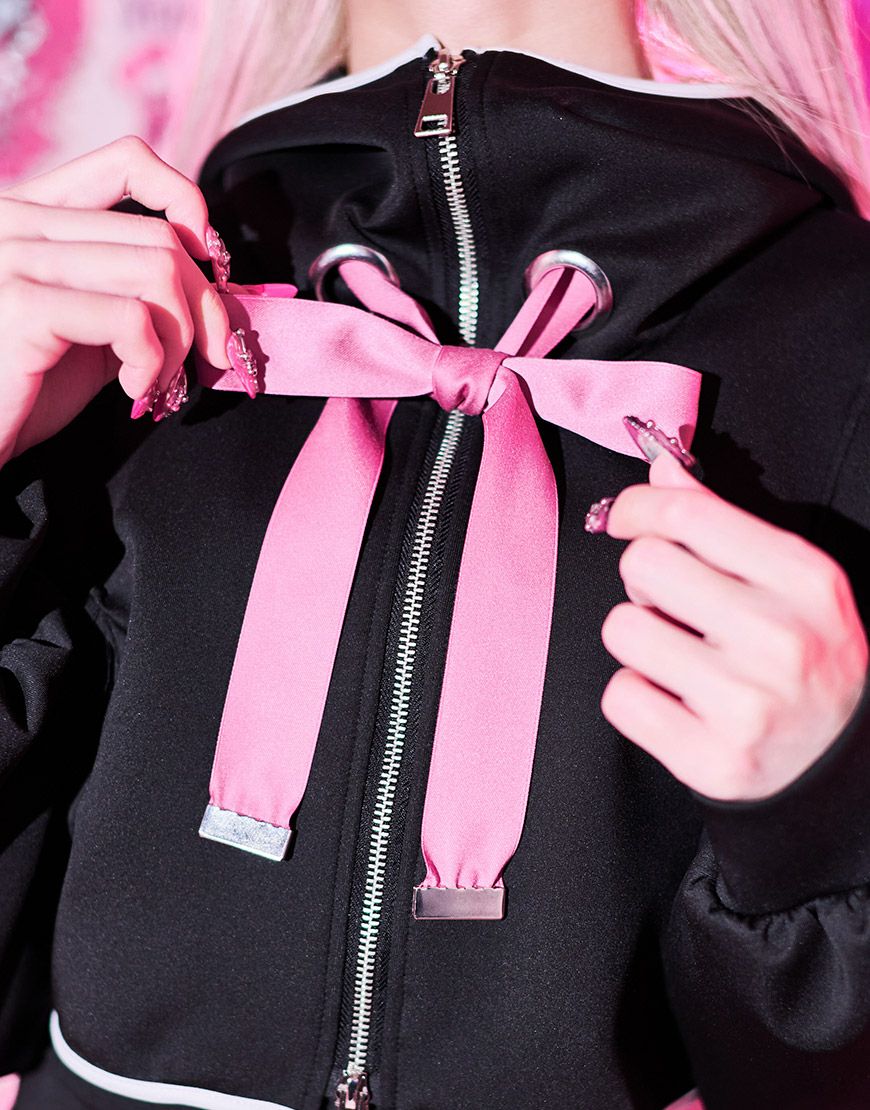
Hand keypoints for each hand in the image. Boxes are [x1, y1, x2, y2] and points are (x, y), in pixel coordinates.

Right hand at [0, 135, 231, 465]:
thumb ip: (135, 296)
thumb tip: (216, 292)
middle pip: (159, 234)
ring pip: (155, 270)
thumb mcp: (89, 331)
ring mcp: (15, 256)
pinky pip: (130, 318)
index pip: (126, 161)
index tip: (211, 261)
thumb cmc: (23, 392)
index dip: (186, 200)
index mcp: (33, 214)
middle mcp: (17, 220)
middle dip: (205, 304)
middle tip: (208, 355)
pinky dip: (152, 360)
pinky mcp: (24, 304)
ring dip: (179, 339)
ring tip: (157, 379)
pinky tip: (133, 388)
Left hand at [598, 451, 868, 800]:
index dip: (638, 508)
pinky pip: (620, 696)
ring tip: (680, 657)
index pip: (688, 516)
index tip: (626, 519)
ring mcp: (746, 703)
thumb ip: (722, 521)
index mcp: (804, 580)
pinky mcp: (711, 758)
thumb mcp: (788, 581)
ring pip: (622, 629)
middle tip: (673, 606)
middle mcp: (780, 639)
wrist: (837, 760)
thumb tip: (662, 472)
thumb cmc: (806, 658)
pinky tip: (675, 701)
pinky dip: (636, 697)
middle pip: (643, 564)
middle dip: (645, 581)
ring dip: (639, 642)